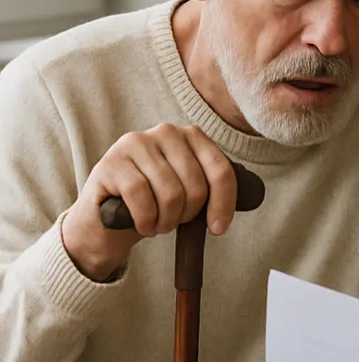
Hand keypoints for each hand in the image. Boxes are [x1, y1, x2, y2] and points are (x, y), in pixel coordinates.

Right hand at [62, 124, 236, 280]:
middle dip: (187, 215)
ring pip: (171, 195)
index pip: (221, 171)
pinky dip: (145, 220)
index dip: (223, 204)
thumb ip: (213, 187)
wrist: (107, 216)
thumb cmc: (156, 202)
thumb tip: (249, 195)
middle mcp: (166, 132)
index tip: (218, 229)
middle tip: (172, 221)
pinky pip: (141, 199)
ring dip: (165, 221)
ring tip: (156, 222)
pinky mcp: (111, 161)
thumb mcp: (190, 192)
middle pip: (197, 187)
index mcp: (193, 137)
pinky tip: (140, 222)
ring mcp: (136, 143)